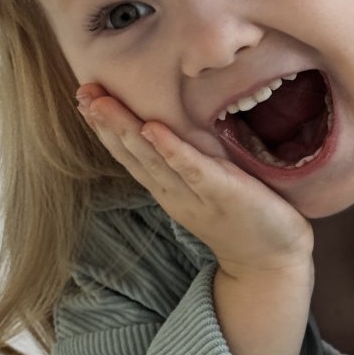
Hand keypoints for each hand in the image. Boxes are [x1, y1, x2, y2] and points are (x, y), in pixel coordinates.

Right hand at [75, 83, 314, 278]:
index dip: (105, 126)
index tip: (84, 96)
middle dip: (105, 123)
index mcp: (167, 188)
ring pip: (152, 159)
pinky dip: (171, 150)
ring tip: (102, 103)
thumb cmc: (243, 216)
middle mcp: (173, 192)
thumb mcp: (205, 187)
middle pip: (132, 154)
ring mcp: (195, 195)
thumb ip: (187, 162)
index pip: (129, 154)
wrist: (270, 262)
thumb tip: (172, 125)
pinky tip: (152, 129)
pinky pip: (193, 170)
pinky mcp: (222, 193)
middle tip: (83, 92)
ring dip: (125, 130)